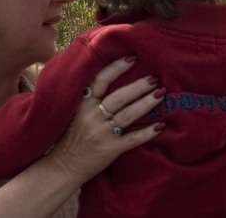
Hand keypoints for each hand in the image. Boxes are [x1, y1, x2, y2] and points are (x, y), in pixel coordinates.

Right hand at [46, 58, 162, 182]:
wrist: (64, 166)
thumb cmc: (71, 136)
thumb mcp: (74, 111)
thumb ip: (88, 96)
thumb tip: (109, 75)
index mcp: (83, 104)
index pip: (100, 80)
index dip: (116, 68)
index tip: (131, 58)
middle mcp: (92, 116)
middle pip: (119, 97)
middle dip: (138, 86)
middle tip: (154, 78)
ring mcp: (101, 133)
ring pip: (127, 115)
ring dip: (146, 104)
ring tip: (160, 94)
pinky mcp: (110, 149)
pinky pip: (131, 139)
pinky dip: (146, 133)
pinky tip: (160, 126)